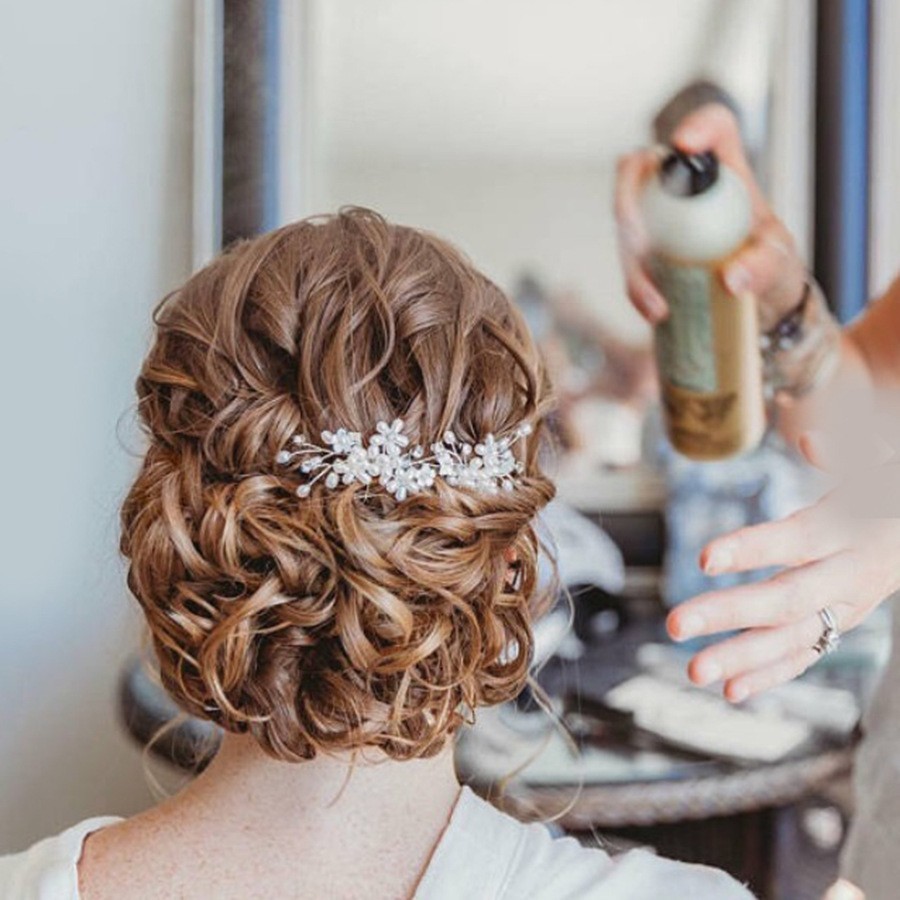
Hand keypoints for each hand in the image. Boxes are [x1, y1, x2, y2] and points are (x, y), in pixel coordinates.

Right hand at [615, 103, 806, 329]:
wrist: (755, 302)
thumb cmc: (771, 266)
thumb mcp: (780, 263)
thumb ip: (763, 266)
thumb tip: (730, 279)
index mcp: (725, 170)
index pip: (714, 126)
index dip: (697, 126)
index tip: (684, 147)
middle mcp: (682, 187)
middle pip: (640, 169)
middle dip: (627, 199)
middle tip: (639, 239)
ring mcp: (657, 218)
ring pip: (626, 220)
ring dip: (631, 259)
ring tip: (656, 302)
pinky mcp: (644, 253)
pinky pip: (629, 263)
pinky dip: (637, 288)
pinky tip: (655, 310)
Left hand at [666, 432, 899, 701]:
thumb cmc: (889, 492)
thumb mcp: (880, 464)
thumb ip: (846, 450)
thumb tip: (808, 437)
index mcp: (849, 529)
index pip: (794, 541)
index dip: (750, 549)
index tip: (702, 558)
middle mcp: (848, 575)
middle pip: (784, 600)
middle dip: (727, 613)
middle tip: (673, 624)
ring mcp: (846, 609)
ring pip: (792, 639)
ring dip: (742, 658)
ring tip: (695, 671)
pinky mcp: (841, 627)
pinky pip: (805, 656)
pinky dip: (770, 675)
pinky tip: (730, 691)